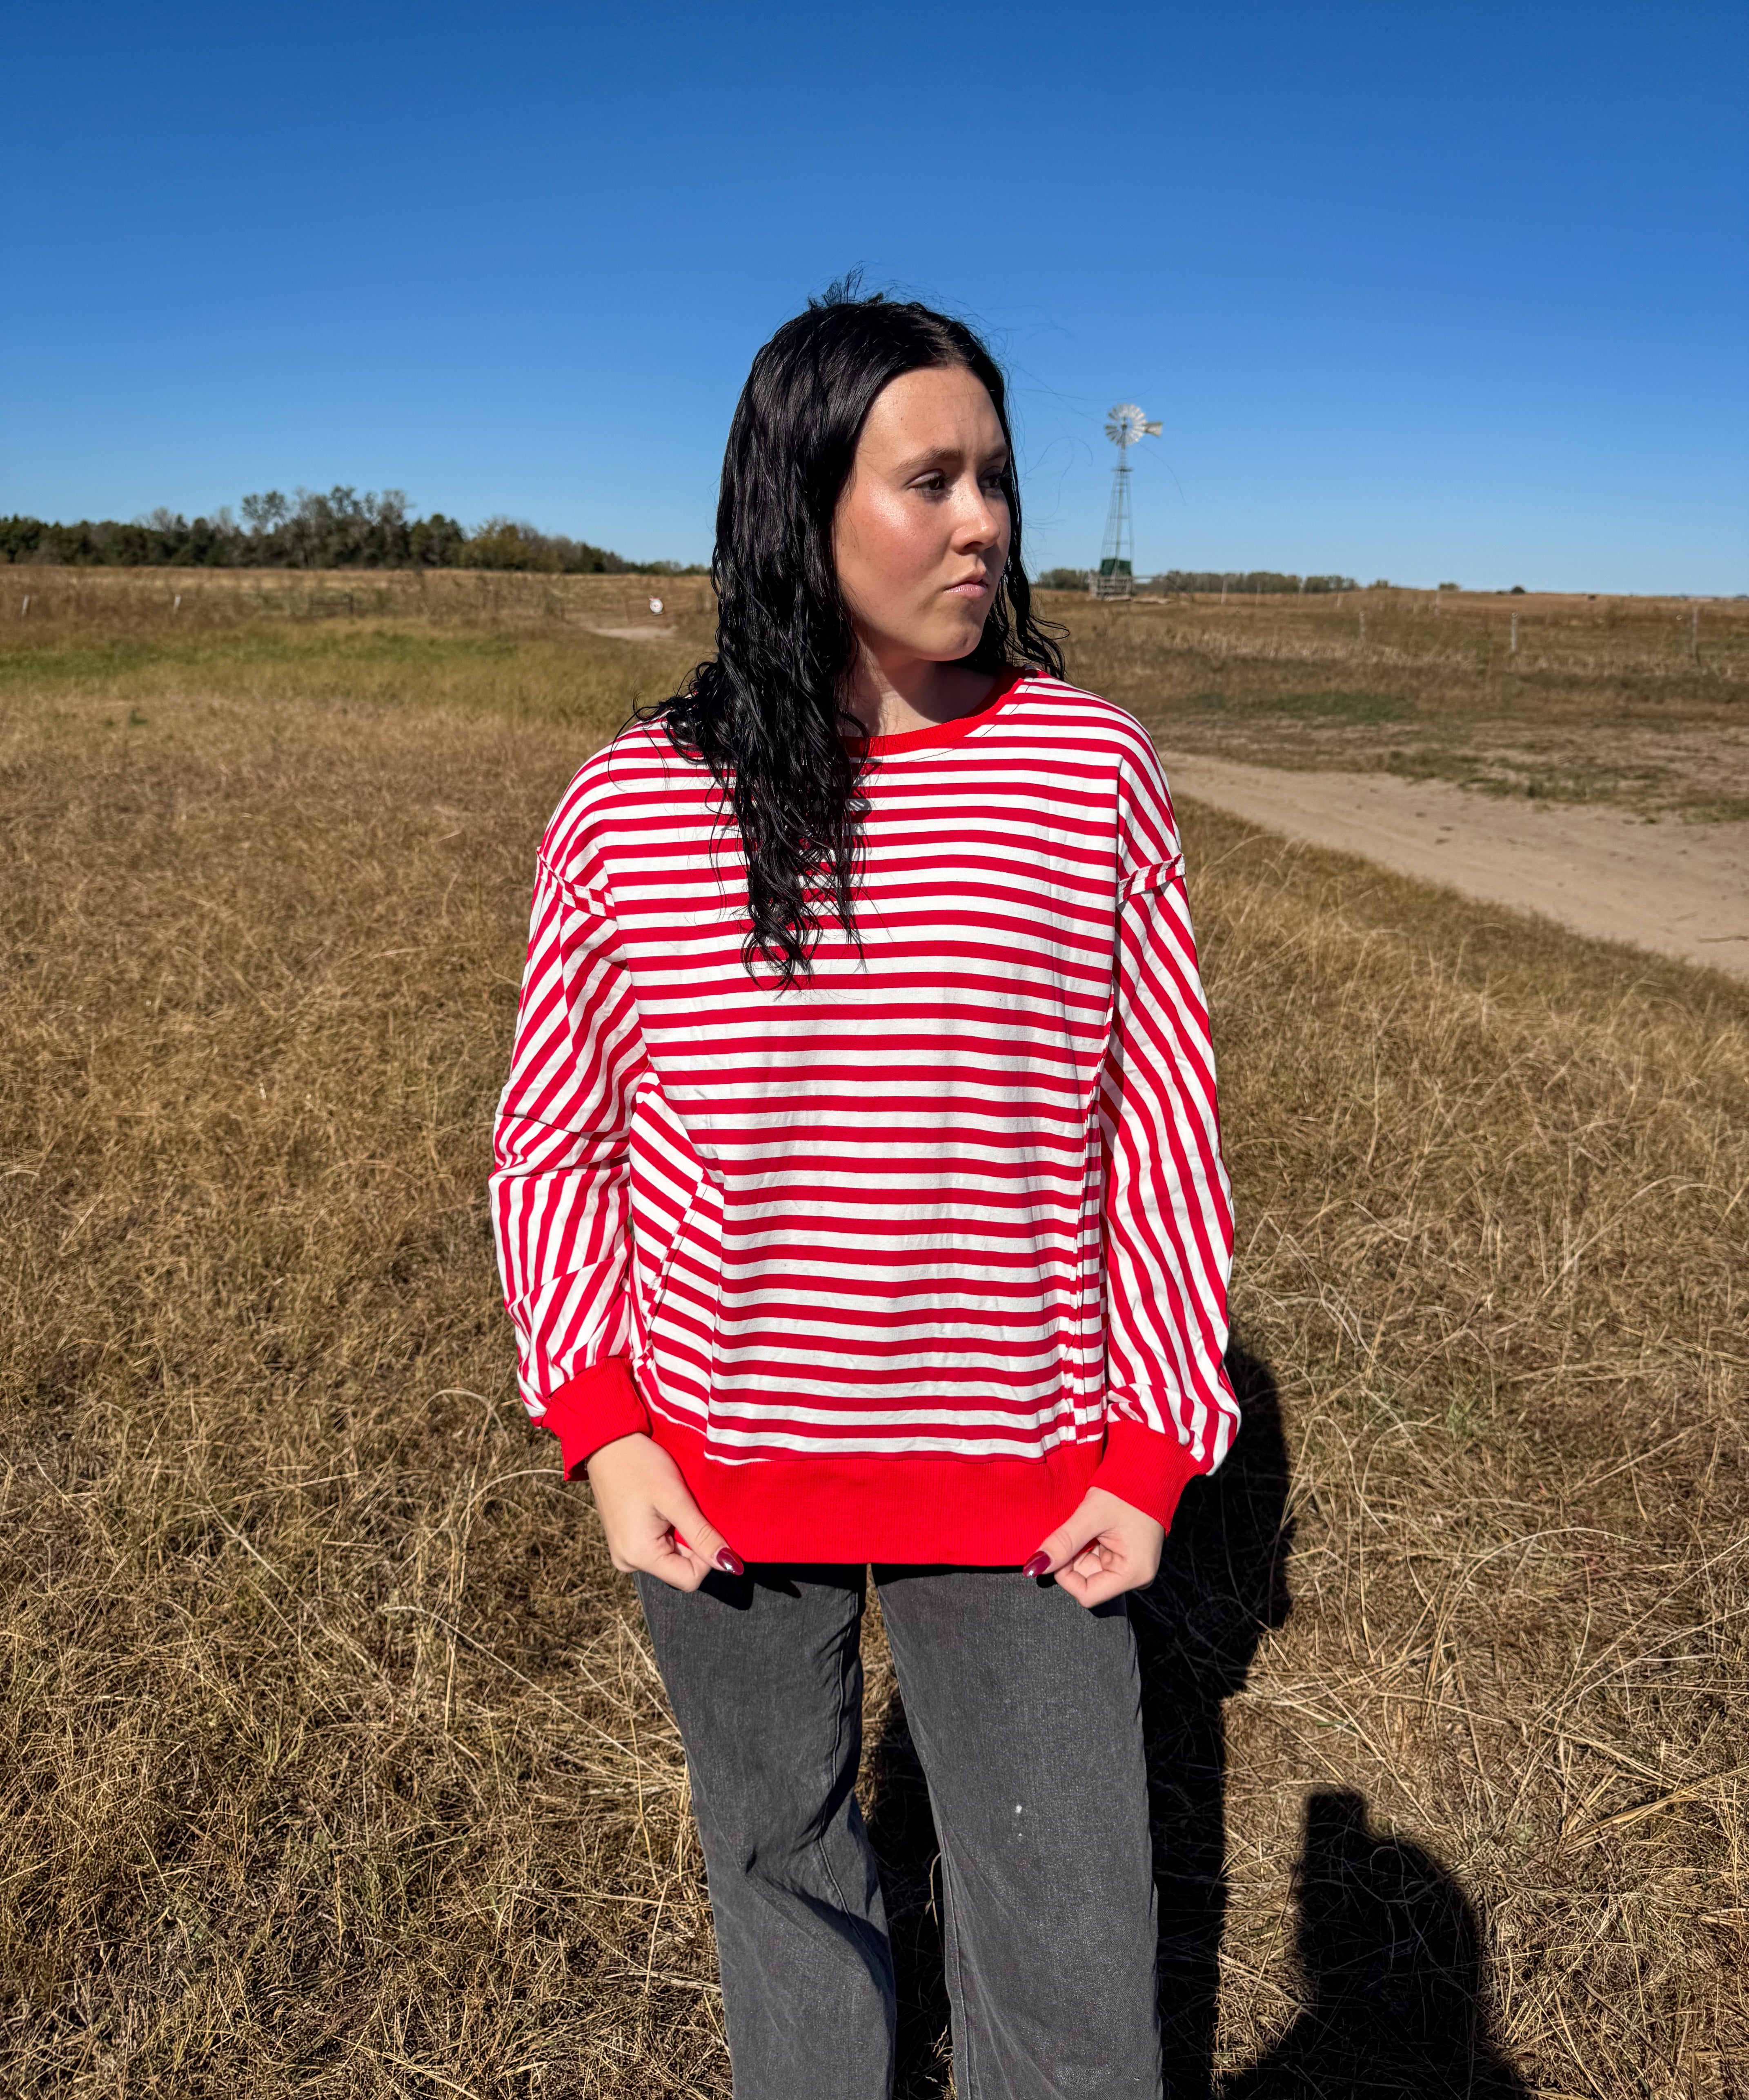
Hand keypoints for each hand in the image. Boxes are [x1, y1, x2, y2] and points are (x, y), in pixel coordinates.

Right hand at [583, 1432, 743, 1590]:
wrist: (607, 1443)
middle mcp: (629, 1562)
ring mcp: (625, 1552)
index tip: (703, 1522)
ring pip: (671, 1556)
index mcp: (639, 1556)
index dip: (706, 1555)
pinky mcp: (626, 1541)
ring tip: (671, 1504)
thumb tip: (730, 1565)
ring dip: (681, 1533)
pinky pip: (658, 1545)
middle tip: (685, 1508)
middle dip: (692, 1541)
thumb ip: (702, 1535)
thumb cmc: (640, 1466)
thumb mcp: (676, 1499)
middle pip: (680, 1568)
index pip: (690, 1578)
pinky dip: (668, 1529)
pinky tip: (662, 1506)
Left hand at [1024, 1487, 1163, 1608]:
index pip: (1087, 1594)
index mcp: (1133, 1574)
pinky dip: (1087, 1545)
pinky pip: (1096, 1559)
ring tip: (1089, 1526)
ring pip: (1088, 1569)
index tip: (1061, 1549)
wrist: (1147, 1473)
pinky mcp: (1125, 1558)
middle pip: (1086, 1581)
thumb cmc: (1126, 1492)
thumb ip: (1062, 1542)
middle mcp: (1135, 1577)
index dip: (1066, 1575)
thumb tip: (1034, 1566)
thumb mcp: (1090, 1516)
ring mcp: (1130, 1567)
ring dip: (1080, 1550)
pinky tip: (1094, 1528)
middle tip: (1077, 1530)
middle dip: (1073, 1558)